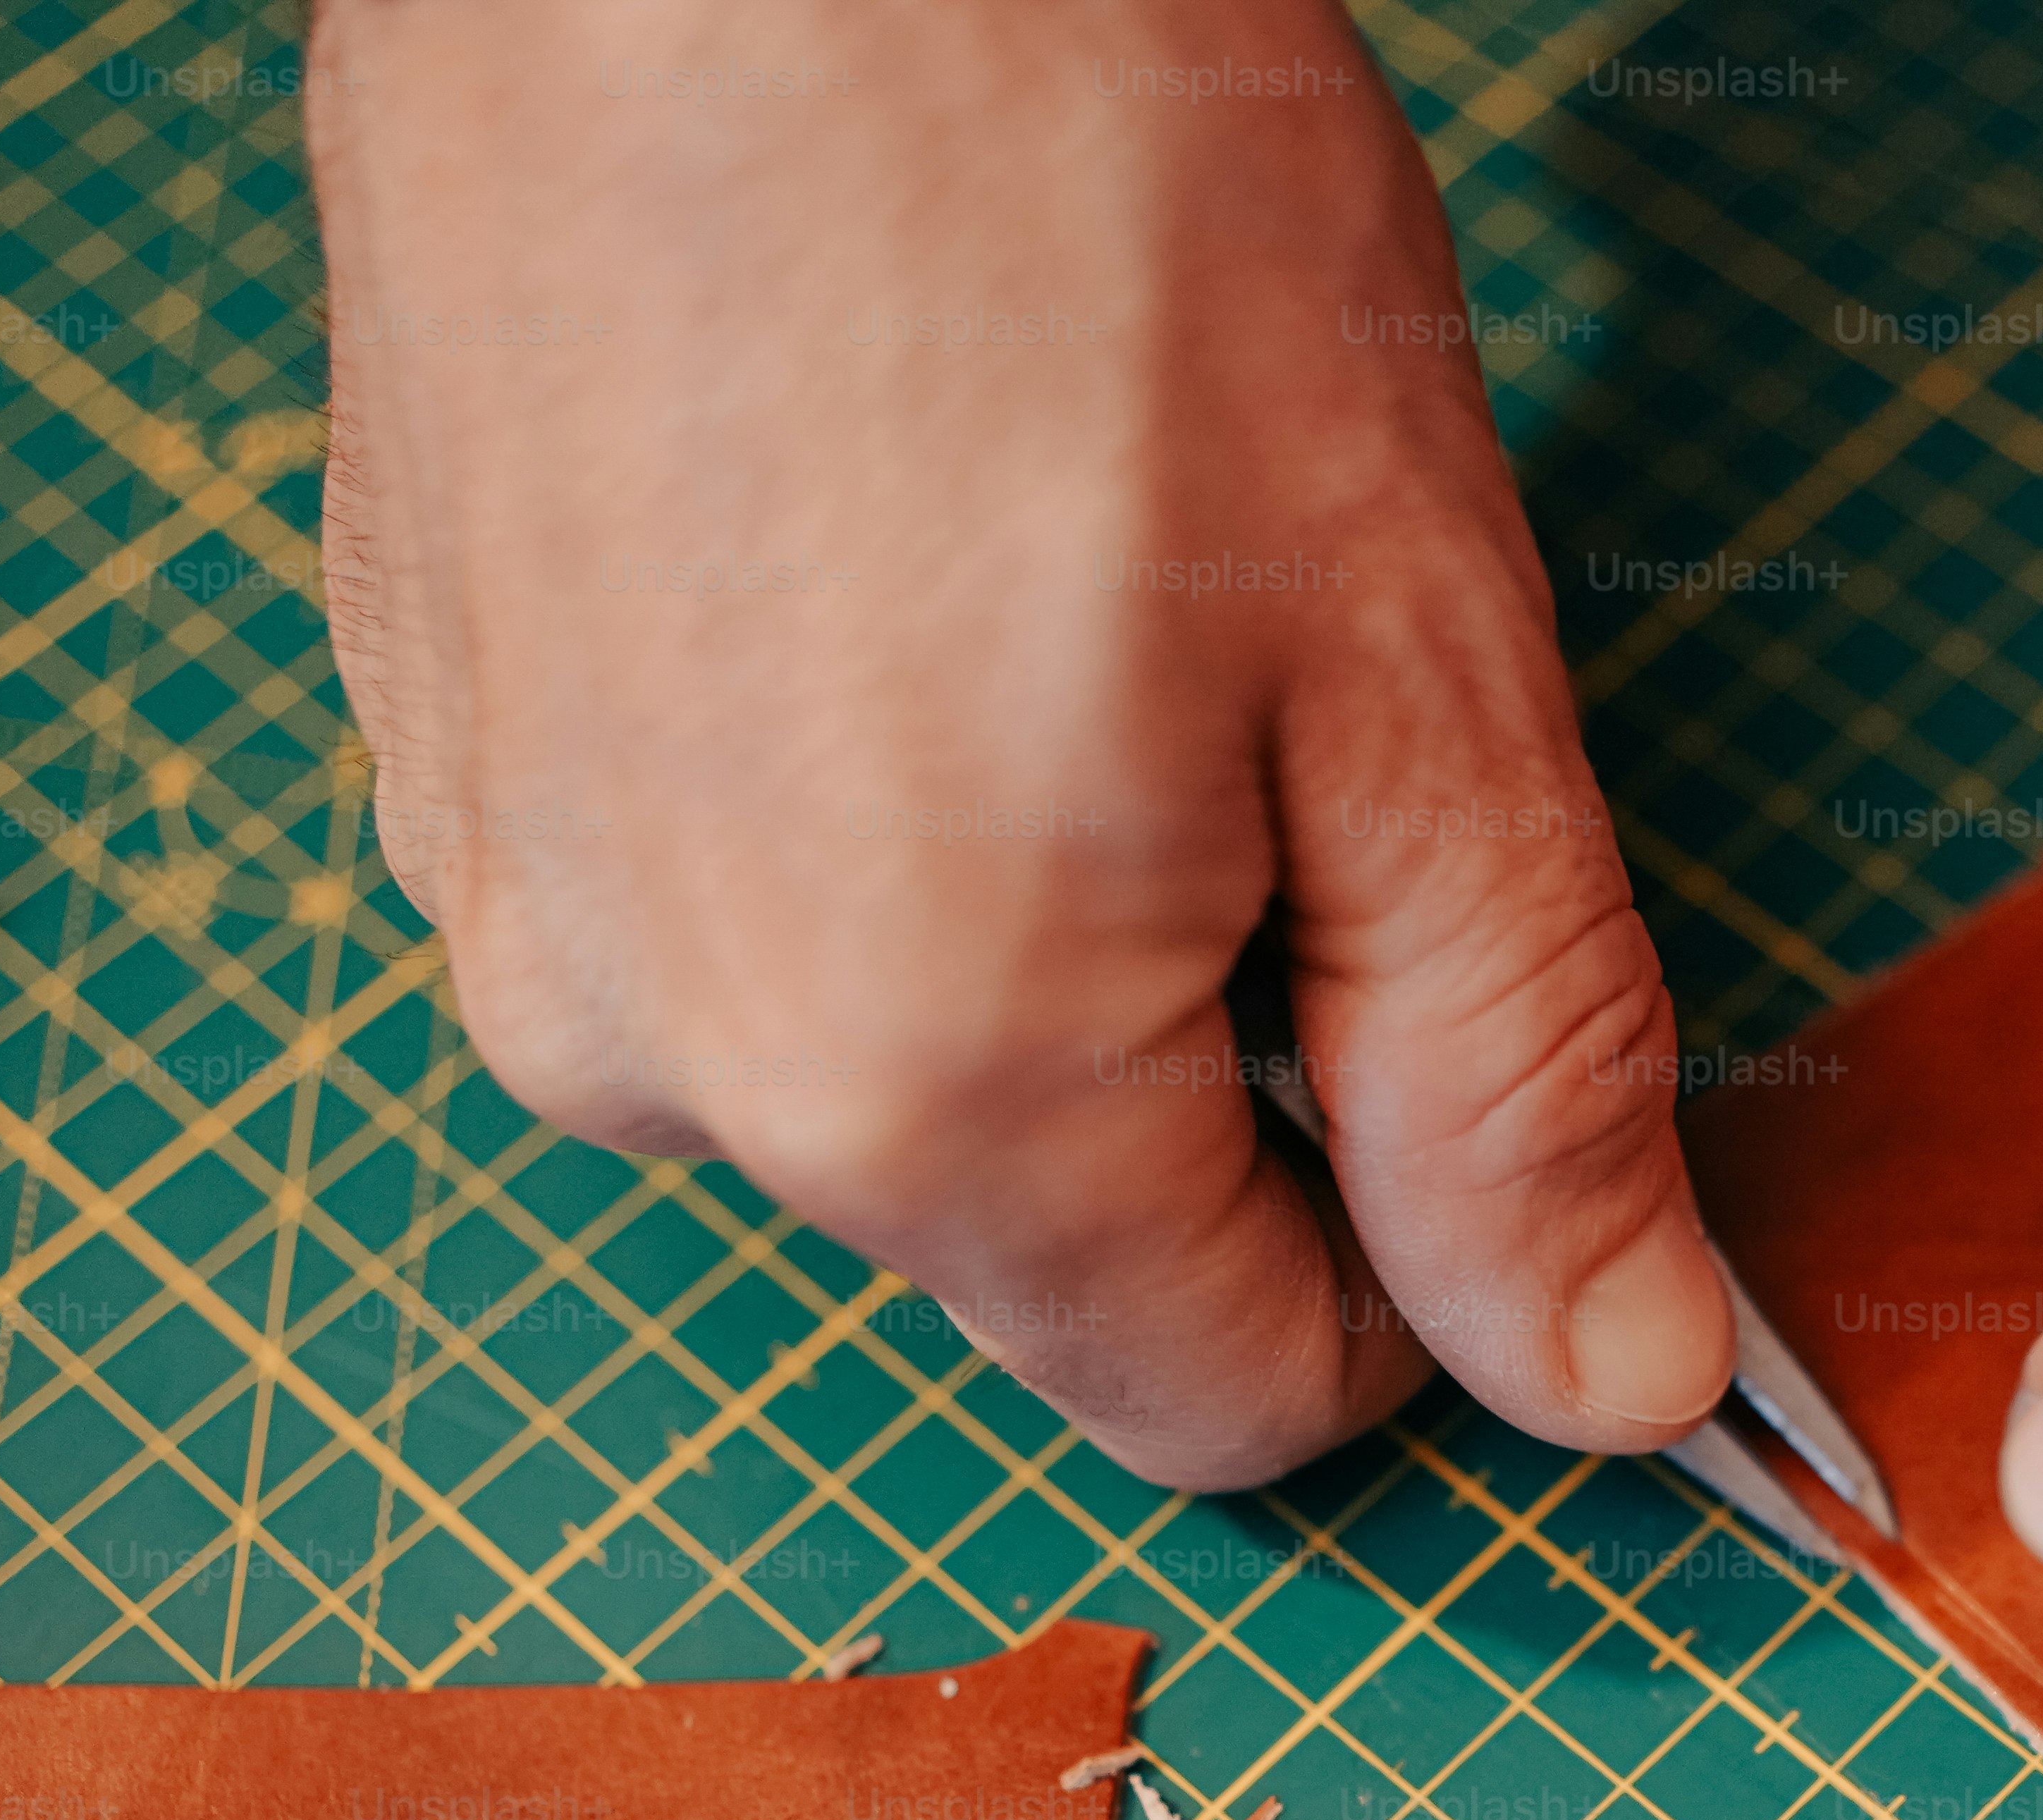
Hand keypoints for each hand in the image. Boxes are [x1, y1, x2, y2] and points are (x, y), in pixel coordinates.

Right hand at [304, 0, 1725, 1488]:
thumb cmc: (1090, 196)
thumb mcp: (1421, 676)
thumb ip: (1516, 1082)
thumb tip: (1611, 1378)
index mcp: (918, 1092)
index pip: (1228, 1401)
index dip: (1406, 1267)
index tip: (1458, 1027)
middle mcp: (651, 1060)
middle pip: (1050, 1230)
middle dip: (1216, 1047)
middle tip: (1270, 689)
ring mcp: (499, 889)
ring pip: (876, 1054)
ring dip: (1024, 905)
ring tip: (1062, 570)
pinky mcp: (431, 731)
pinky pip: (712, 884)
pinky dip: (842, 780)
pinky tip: (890, 525)